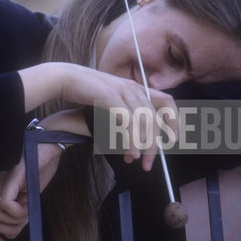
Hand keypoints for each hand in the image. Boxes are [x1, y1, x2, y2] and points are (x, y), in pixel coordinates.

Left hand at [0, 143, 61, 240]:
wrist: (51, 146)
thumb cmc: (43, 168)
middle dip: (4, 231)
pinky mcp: (12, 177)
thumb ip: (18, 215)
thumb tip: (9, 235)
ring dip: (15, 220)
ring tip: (28, 209)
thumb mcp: (30, 198)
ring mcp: (3, 180)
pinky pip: (5, 205)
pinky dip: (17, 212)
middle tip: (23, 222)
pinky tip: (27, 204)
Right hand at [19, 63, 178, 169]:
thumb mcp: (111, 99)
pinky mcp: (111, 97)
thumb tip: (133, 137)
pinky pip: (128, 123)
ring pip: (144, 123)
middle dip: (154, 145)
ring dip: (143, 146)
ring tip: (135, 160)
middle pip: (155, 119)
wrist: (66, 78)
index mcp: (136, 88)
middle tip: (148, 163)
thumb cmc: (86, 91)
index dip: (174, 120)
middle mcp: (133, 88)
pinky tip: (128, 152)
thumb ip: (125, 113)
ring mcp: (123, 92)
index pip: (167, 101)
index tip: (173, 139)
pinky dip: (131, 140)